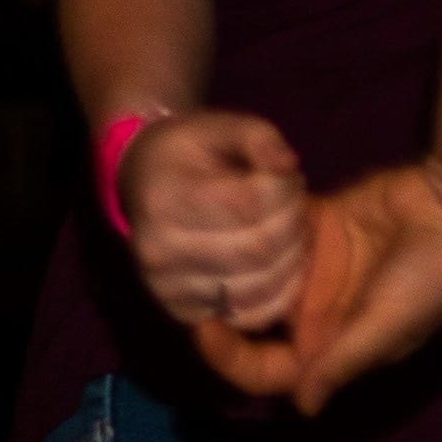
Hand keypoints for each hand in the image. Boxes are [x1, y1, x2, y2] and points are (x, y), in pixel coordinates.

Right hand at [125, 110, 308, 339]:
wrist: (143, 184)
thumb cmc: (189, 152)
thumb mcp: (221, 125)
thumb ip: (259, 137)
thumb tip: (289, 165)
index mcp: (166, 196)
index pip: (248, 203)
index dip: (286, 191)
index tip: (291, 179)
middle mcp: (159, 248)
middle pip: (256, 249)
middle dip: (293, 227)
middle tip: (298, 209)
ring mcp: (166, 286)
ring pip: (254, 287)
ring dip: (291, 261)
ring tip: (291, 235)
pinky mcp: (180, 310)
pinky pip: (243, 316)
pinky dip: (277, 298)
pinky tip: (284, 269)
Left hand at [189, 153, 441, 415]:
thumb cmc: (435, 279)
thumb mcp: (388, 327)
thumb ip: (341, 362)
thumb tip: (302, 410)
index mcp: (337, 346)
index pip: (272, 369)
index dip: (234, 359)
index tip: (204, 328)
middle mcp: (323, 310)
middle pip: (256, 322)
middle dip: (223, 308)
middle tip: (190, 282)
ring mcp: (320, 266)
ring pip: (260, 273)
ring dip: (237, 264)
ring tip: (206, 245)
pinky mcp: (323, 222)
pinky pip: (278, 229)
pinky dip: (258, 222)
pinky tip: (238, 213)